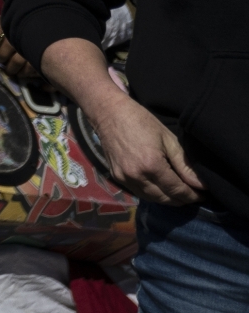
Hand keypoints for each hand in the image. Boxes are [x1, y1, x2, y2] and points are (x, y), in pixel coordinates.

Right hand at [78, 86, 202, 205]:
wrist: (108, 113)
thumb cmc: (141, 121)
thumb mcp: (168, 139)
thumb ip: (185, 165)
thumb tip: (201, 185)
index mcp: (152, 166)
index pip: (178, 191)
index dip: (193, 196)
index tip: (203, 195)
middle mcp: (137, 176)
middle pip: (165, 199)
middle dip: (182, 199)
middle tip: (193, 194)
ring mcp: (124, 178)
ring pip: (152, 199)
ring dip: (167, 199)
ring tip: (179, 193)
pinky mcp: (117, 177)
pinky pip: (140, 193)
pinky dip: (153, 194)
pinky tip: (160, 188)